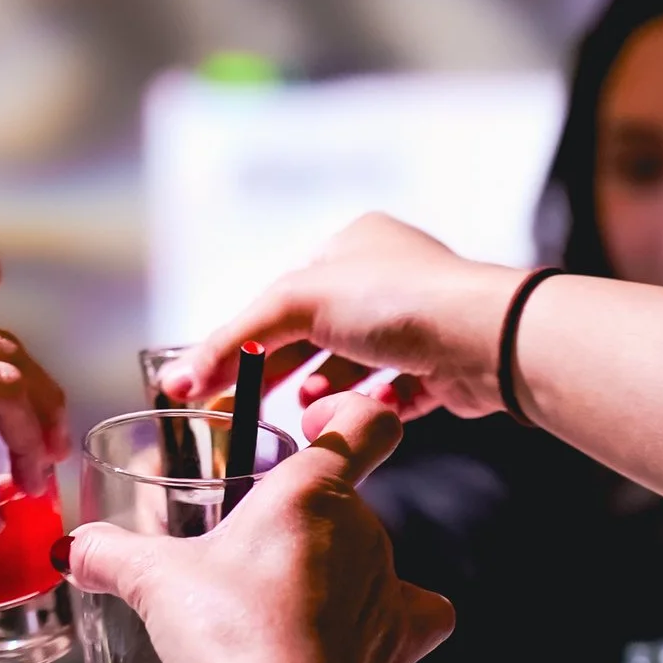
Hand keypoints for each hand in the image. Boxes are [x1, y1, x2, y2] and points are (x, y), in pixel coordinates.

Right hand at [59, 391, 452, 662]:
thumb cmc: (223, 631)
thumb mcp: (153, 580)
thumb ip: (109, 553)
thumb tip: (73, 549)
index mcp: (310, 491)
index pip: (367, 423)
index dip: (349, 416)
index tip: (318, 427)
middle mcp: (362, 526)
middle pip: (347, 501)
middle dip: (306, 522)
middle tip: (256, 557)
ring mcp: (390, 581)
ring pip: (373, 556)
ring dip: (338, 573)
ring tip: (285, 610)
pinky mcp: (406, 635)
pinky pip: (419, 612)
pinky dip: (395, 619)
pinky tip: (359, 633)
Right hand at [159, 213, 524, 420]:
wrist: (486, 338)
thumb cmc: (394, 302)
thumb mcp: (297, 302)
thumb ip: (233, 338)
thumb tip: (177, 378)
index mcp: (353, 244)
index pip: (283, 294)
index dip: (246, 337)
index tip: (215, 379)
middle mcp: (387, 277)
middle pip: (315, 332)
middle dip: (283, 370)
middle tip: (247, 407)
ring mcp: (417, 323)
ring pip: (354, 365)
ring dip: (326, 391)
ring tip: (307, 411)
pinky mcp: (442, 366)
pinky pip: (395, 392)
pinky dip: (370, 406)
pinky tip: (358, 418)